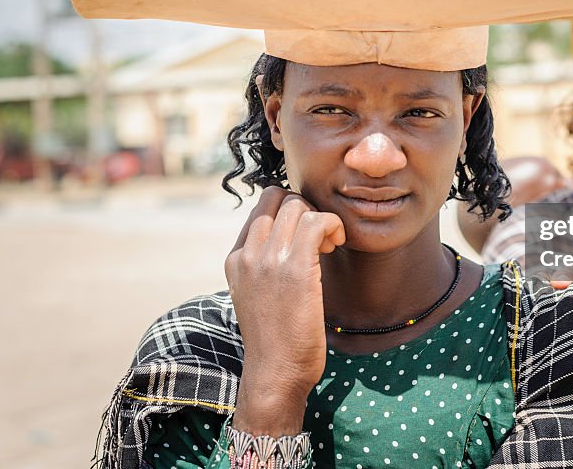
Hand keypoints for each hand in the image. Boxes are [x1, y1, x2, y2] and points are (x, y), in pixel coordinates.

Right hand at [225, 186, 345, 434]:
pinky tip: (336, 244)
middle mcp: (247, 254)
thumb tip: (289, 240)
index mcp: (236, 259)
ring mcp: (268, 259)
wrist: (274, 373)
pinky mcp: (295, 268)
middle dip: (304, 208)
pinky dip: (332, 224)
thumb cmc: (275, 339)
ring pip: (296, 205)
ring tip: (329, 244)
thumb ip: (263, 266)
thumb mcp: (256, 295)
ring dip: (320, 217)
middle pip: (278, 198)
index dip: (288, 211)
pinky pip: (316, 221)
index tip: (304, 235)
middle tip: (319, 237)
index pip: (261, 208)